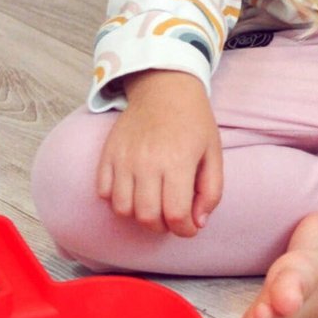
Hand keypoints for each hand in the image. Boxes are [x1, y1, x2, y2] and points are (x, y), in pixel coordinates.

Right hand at [97, 69, 223, 237]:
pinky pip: (104, 193)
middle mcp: (148, 162)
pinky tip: (133, 189)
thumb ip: (212, 190)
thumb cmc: (193, 122)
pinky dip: (116, 199)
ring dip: (138, 216)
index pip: (176, 214)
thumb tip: (198, 223)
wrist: (165, 88)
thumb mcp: (214, 152)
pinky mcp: (107, 155)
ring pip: (122, 210)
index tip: (189, 227)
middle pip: (146, 217)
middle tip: (171, 217)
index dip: (184, 230)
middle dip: (161, 227)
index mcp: (179, 161)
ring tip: (153, 203)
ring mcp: (124, 159)